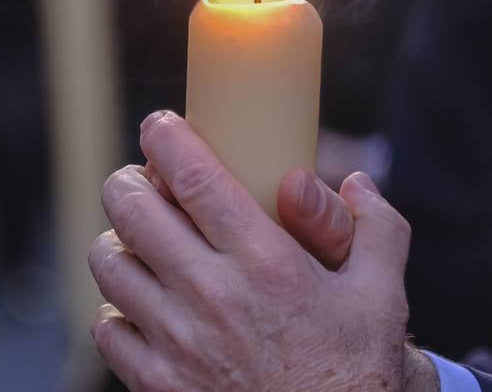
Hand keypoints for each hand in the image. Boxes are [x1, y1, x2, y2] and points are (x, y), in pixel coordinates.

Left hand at [90, 111, 423, 391]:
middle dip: (128, 182)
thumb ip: (377, 228)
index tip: (160, 126)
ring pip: (109, 264)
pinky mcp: (157, 386)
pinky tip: (142, 304)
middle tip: (140, 180)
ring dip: (118, 241)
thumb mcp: (383, 295)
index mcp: (266, 264)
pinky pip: (107, 329)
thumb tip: (358, 180)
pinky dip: (116, 309)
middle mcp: (213, 298)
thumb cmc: (357, 370)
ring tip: (139, 240)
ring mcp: (177, 345)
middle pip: (132, 211)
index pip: (194, 177)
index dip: (165, 139)